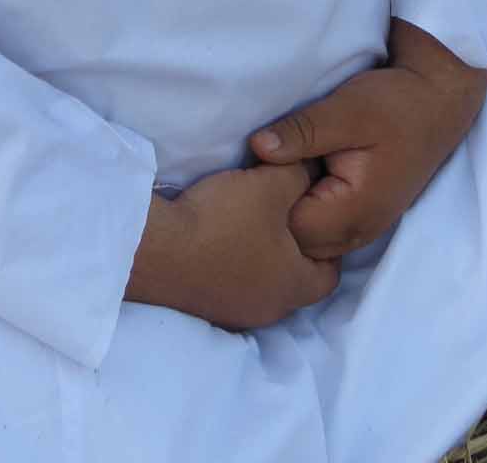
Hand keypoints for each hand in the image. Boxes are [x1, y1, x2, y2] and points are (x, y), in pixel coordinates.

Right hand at [125, 163, 340, 331]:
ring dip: (259, 259)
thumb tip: (311, 174)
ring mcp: (233, 313)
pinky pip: (231, 286)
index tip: (316, 216)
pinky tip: (218, 239)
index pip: (329, 275)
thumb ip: (299, 177)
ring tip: (250, 223)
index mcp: (293, 287)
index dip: (328, 244)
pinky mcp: (204, 308)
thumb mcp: (270, 186)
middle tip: (284, 216)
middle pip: (294, 280)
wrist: (157, 250)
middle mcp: (268, 309)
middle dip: (292, 249)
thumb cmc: (223, 222)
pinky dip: (231, 266)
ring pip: (261, 285)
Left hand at [249, 28, 486, 261]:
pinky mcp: (362, 217)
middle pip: (298, 244)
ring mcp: (363, 228)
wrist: (436, 102)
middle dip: (276, 212)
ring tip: (284, 171)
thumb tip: (257, 148)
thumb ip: (302, 132)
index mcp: (356, 211)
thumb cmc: (394, 104)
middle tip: (267, 169)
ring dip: (291, 211)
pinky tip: (301, 178)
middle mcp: (360, 231)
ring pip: (309, 241)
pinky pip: (323, 231)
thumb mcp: (345, 109)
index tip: (261, 167)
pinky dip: (306, 210)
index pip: (292, 229)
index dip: (269, 200)